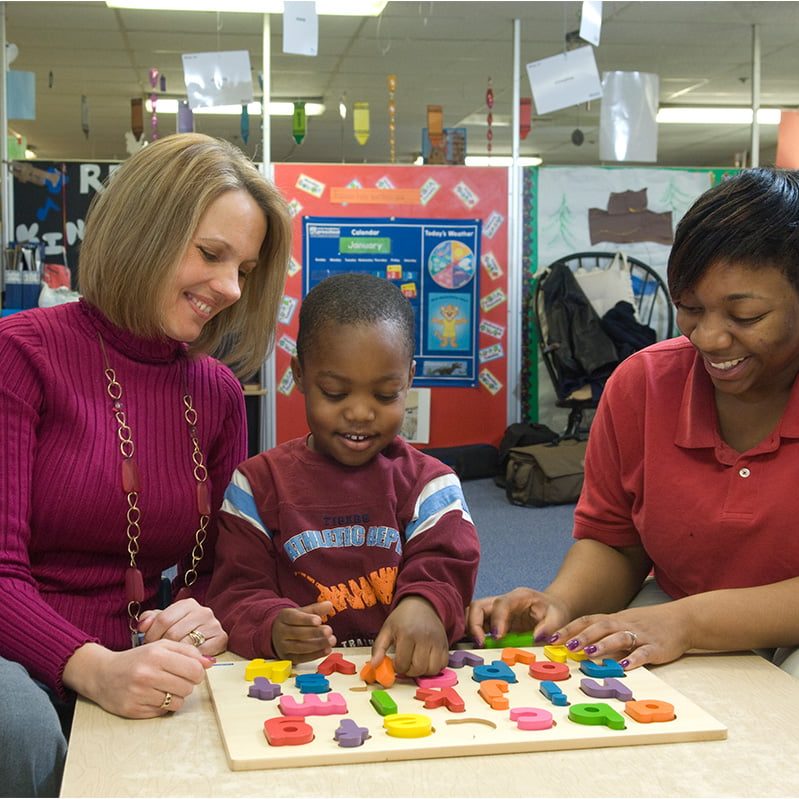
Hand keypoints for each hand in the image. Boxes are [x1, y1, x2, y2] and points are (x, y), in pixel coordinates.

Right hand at [63, 640, 212, 718]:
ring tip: (163, 688)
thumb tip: (210, 663)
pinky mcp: (133, 710)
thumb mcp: (161, 647)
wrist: (102, 674)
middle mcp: (147, 674)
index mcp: (156, 655)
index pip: (195, 670)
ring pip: (177, 703)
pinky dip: (162, 706)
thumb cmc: (137, 659)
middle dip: (186, 684)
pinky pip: (162, 712)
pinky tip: (152, 696)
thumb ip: (188, 651)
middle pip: (188, 688)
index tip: (190, 672)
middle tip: (174, 679)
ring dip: (175, 696)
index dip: (197, 673)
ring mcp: (139, 694)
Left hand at [138, 597, 226, 655]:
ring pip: (185, 644)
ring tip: (171, 657)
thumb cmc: (181, 629)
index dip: (152, 634)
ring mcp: (214, 624)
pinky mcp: (221, 638)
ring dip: (175, 654)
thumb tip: (142, 625)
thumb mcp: (165, 620)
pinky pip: (200, 653)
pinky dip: (190, 659)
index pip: (164, 619)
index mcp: (188, 604)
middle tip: (159, 654)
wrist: (206, 637)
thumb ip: (150, 619)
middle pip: (173, 633)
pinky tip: (185, 659)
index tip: (149, 643)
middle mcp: (203, 611)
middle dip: (162, 647)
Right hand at [272, 601, 335, 663]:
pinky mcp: (288, 658)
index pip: (294, 618)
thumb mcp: (301, 612)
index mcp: (284, 617)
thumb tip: (329, 604)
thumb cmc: (292, 622)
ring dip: (317, 645)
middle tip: (329, 631)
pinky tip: (326, 650)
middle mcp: (281, 632)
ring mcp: (283, 646)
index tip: (319, 620)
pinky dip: (316, 655)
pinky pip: (302, 658)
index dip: (306, 620)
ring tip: (331, 641)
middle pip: (297, 633)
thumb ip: (315, 609)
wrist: (276, 635)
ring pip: (300, 647)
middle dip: (314, 633)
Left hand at [370, 596, 448, 676]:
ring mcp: (437, 641)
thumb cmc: (403, 618)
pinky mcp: (445, 644)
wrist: (422, 604)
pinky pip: (443, 665)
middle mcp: (424, 638)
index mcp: (407, 634)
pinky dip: (435, 667)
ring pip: (432, 669)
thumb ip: (379, 648)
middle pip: (418, 668)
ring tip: (416, 662)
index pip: (403, 664)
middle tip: (406, 663)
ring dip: (423, 671)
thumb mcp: (387, 629)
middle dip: (410, 671)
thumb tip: (374, 666)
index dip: (397, 667)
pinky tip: (427, 660)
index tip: (396, 661)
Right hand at [467, 587, 570, 645]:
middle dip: (474, 624)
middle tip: (480, 643)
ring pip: (473, 613)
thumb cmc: (553, 610)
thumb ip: (548, 627)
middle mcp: (502, 601)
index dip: (497, 620)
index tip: (497, 637)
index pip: (501, 604)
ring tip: (477, 645)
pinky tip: (477, 645)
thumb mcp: (557, 617)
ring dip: (471, 628)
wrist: (551, 607)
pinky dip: (472, 633)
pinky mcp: (492, 621)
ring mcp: (495, 611)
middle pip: (478, 605)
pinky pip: (477, 623)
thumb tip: (536, 638)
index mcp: (518, 597)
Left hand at [551, 603, 692, 668]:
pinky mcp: (657, 647)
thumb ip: (604, 632)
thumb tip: (577, 645)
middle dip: (581, 636)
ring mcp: (641, 635)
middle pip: (600, 626)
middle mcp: (625, 624)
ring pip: (619, 637)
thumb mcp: (624, 623)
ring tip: (588, 653)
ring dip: (603, 645)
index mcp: (615, 619)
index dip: (569, 629)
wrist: (682, 619)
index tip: (551, 638)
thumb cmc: (649, 624)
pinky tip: (624, 666)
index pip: (588, 620)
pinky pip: (644, 652)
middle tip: (565, 646)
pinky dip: (634, 658)